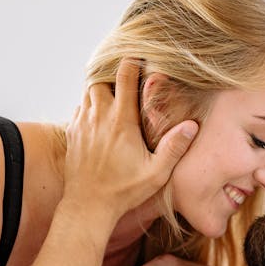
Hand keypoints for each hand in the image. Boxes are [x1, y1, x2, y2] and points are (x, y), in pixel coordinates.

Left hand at [63, 59, 197, 221]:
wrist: (88, 206)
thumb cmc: (124, 191)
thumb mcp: (156, 172)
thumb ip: (174, 147)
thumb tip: (192, 125)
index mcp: (121, 121)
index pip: (124, 77)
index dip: (132, 63)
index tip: (140, 59)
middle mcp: (98, 117)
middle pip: (101, 80)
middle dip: (113, 78)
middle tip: (128, 84)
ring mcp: (82, 125)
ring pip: (88, 93)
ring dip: (101, 92)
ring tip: (116, 99)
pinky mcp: (72, 135)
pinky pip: (78, 109)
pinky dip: (89, 107)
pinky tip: (101, 120)